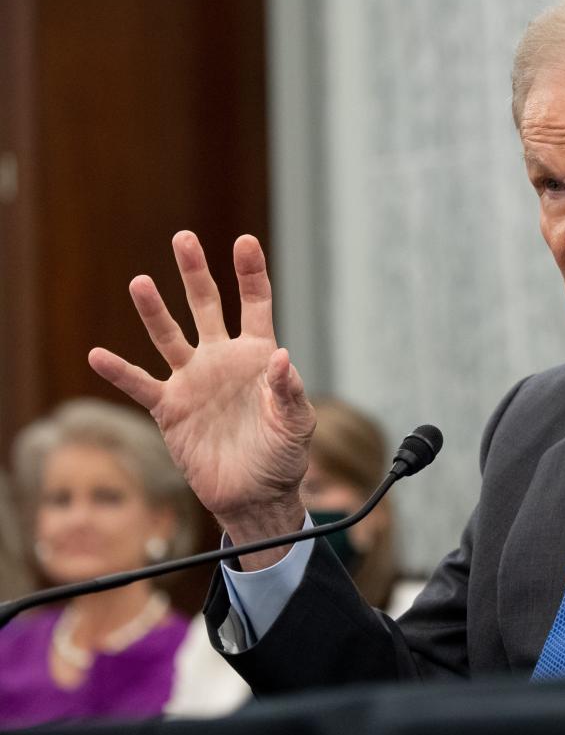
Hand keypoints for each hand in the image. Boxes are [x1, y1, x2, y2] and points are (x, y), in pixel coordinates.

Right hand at [89, 231, 313, 568]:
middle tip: (183, 239)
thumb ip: (288, 391)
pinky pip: (141, 385)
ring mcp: (194, 381)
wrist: (256, 495)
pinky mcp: (171, 409)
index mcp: (259, 355)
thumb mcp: (296, 424)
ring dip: (154, 311)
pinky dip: (119, 372)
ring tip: (140, 283)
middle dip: (195, 274)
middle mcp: (222, 359)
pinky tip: (98, 355)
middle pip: (206, 306)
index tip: (244, 242)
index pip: (255, 304)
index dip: (250, 273)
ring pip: (170, 337)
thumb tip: (282, 358)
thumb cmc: (284, 456)